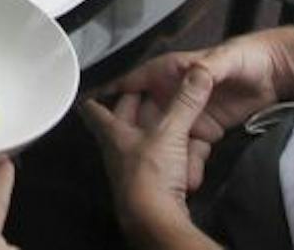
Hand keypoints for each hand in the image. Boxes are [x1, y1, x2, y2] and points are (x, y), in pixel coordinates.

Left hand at [80, 65, 219, 245]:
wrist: (154, 220)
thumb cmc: (148, 178)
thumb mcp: (170, 132)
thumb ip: (185, 102)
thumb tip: (197, 75)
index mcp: (114, 132)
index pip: (96, 108)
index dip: (96, 94)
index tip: (96, 85)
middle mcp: (119, 151)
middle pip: (125, 124)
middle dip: (139, 111)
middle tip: (150, 99)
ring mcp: (134, 170)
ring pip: (149, 145)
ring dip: (168, 138)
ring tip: (185, 131)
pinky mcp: (151, 187)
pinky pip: (166, 166)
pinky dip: (179, 162)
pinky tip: (190, 164)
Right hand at [96, 37, 289, 193]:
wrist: (275, 74)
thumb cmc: (247, 59)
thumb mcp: (226, 59)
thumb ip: (207, 67)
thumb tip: (193, 74)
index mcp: (173, 71)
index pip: (137, 81)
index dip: (115, 94)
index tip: (94, 110)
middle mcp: (175, 93)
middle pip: (145, 113)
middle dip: (136, 135)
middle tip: (125, 156)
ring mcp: (189, 114)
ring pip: (165, 135)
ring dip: (162, 154)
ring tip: (159, 173)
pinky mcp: (206, 130)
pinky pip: (189, 148)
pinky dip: (187, 162)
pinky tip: (188, 177)